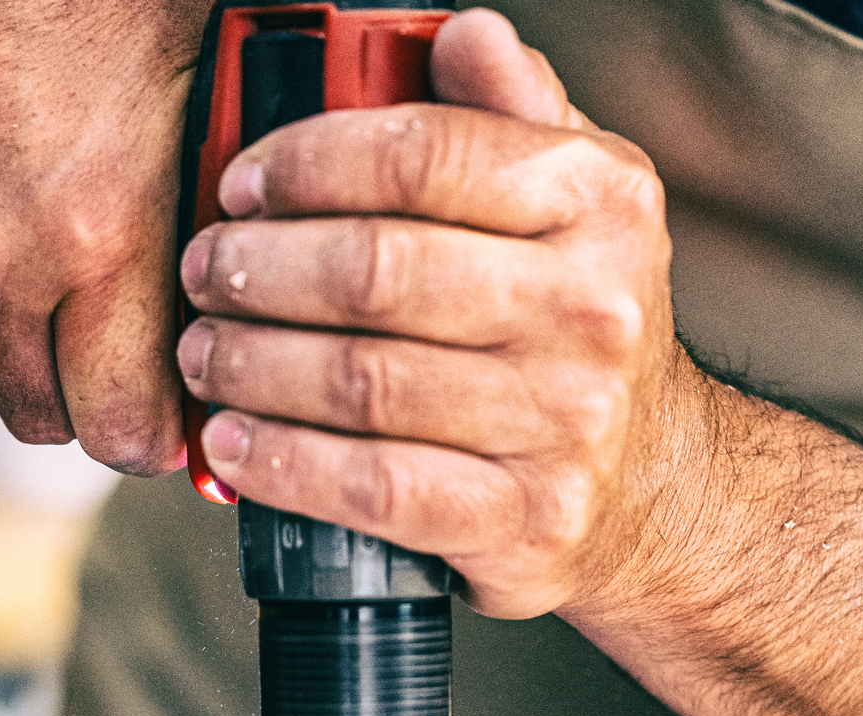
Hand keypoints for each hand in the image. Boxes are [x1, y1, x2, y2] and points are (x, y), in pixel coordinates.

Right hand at [0, 0, 209, 473]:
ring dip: (7, 360)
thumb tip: (227, 322)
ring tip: (40, 299)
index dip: (151, 435)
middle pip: (41, 418)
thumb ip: (198, 232)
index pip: (119, 431)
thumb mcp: (191, 105)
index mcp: (96, 235)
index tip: (165, 424)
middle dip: (85, 396)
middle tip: (109, 352)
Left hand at [178, 9, 703, 619]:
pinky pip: (374, 488)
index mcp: (599, 202)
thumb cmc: (581, 327)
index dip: (307, 163)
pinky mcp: (524, 520)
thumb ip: (510, 113)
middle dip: (257, 269)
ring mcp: (561, 422)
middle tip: (204, 272)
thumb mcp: (578, 199)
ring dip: (250, 364)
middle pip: (376, 271)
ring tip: (203, 351)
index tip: (242, 186)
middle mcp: (591, 309)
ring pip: (361, 380)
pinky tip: (235, 443)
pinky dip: (285, 464)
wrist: (659, 487)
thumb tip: (459, 33)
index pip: (422, 155)